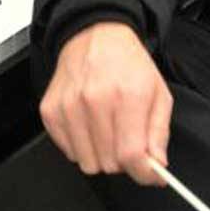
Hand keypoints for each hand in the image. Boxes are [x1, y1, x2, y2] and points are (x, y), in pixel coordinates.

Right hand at [39, 21, 172, 185]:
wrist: (96, 35)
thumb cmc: (128, 63)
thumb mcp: (158, 92)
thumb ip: (159, 132)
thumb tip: (156, 165)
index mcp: (128, 95)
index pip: (131, 155)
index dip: (144, 174)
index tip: (150, 174)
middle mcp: (95, 100)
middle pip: (109, 164)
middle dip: (123, 160)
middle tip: (126, 140)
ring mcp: (69, 106)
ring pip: (87, 162)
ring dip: (100, 155)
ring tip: (106, 131)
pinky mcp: (51, 110)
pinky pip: (67, 151)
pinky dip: (80, 145)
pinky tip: (88, 125)